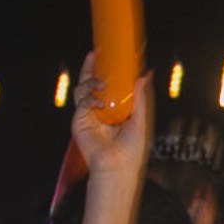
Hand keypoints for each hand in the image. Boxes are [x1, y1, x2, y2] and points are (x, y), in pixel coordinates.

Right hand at [72, 54, 151, 176]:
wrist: (118, 167)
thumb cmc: (130, 150)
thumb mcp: (139, 119)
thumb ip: (139, 98)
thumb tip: (143, 77)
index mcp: (112, 109)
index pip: (106, 85)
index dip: (104, 71)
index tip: (106, 56)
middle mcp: (98, 111)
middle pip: (89, 83)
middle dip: (89, 68)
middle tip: (94, 56)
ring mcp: (88, 116)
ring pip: (82, 90)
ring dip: (90, 82)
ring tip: (101, 84)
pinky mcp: (80, 122)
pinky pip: (81, 103)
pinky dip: (90, 99)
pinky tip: (100, 104)